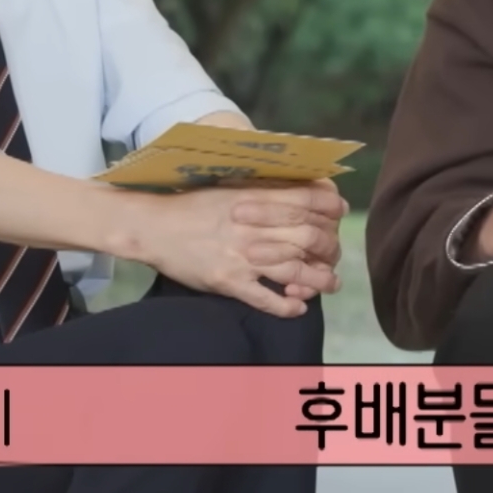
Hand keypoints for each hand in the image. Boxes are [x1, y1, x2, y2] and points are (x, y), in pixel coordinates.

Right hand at [141, 179, 345, 316]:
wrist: (153, 226)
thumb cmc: (193, 203)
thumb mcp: (232, 185)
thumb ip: (266, 188)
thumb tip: (303, 187)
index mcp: (256, 199)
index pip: (308, 201)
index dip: (331, 208)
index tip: (339, 213)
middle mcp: (255, 227)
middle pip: (310, 238)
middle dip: (330, 248)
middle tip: (333, 253)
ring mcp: (243, 256)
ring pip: (296, 272)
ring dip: (319, 281)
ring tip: (330, 284)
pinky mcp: (229, 281)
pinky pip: (265, 298)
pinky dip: (286, 306)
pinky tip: (297, 307)